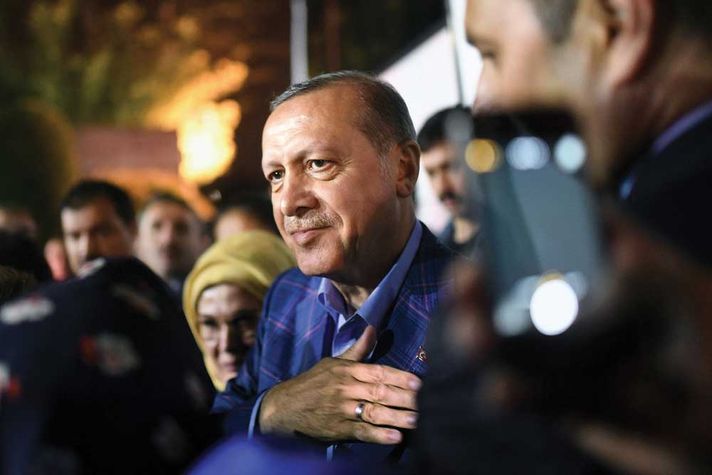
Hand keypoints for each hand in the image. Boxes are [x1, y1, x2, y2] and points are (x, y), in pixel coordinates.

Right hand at [258, 325, 420, 443]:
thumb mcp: (333, 363)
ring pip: (374, 412)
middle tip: (427, 402)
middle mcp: (346, 389)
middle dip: (404, 398)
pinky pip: (361, 432)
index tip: (419, 382)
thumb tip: (373, 328)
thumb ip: (357, 350)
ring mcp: (342, 410)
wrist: (284, 407)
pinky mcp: (337, 429)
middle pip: (380, 392)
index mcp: (347, 371)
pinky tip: (395, 436)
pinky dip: (378, 435)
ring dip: (397, 417)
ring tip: (417, 420)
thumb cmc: (312, 383)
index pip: (378, 372)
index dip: (399, 377)